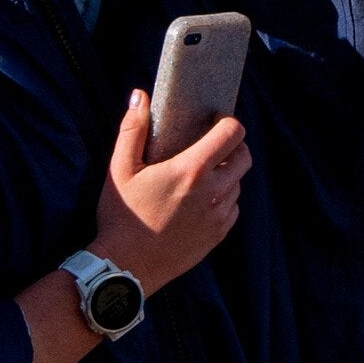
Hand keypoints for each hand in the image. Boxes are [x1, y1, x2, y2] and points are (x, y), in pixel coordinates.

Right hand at [94, 92, 246, 290]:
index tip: (213, 120)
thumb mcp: (119, 168)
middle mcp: (214, 192)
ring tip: (199, 174)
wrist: (127, 267)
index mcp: (192, 171)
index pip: (232, 133)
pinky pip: (232, 207)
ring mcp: (219, 216)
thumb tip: (140, 95)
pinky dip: (222, 198)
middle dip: (233, 145)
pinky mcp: (219, 235)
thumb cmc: (121, 216)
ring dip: (226, 173)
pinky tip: (198, 200)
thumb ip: (132, 129)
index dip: (228, 121)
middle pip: (244, 156)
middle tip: (210, 145)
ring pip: (238, 183)